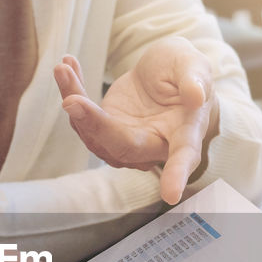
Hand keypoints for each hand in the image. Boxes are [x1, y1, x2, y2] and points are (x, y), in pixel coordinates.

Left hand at [54, 37, 219, 204]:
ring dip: (74, 101)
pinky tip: (67, 65)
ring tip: (64, 69)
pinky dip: (72, 91)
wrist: (169, 75)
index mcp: (185, 134)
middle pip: (122, 146)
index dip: (177, 175)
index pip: (183, 157)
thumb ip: (195, 80)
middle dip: (95, 125)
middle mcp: (153, 146)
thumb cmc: (189, 74)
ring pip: (94, 135)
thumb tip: (196, 96)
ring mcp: (126, 141)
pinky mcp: (106, 128)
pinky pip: (83, 118)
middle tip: (72, 100)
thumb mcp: (195, 66)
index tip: (171, 195)